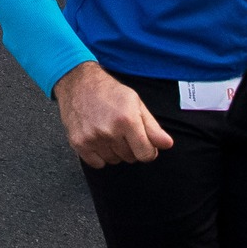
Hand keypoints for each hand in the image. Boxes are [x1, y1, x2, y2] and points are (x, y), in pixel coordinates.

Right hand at [53, 62, 174, 167]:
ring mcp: (92, 138)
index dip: (148, 150)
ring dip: (114, 151)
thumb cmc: (110, 92)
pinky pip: (97, 163)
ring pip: (114, 160)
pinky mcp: (78, 143)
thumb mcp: (136, 103)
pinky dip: (99, 156)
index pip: (146, 154)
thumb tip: (167, 145)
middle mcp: (110, 131)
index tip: (143, 142)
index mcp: (127, 120)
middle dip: (130, 147)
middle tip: (122, 130)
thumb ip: (153, 127)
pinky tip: (98, 139)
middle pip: (130, 158)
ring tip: (108, 131)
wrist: (78, 84)